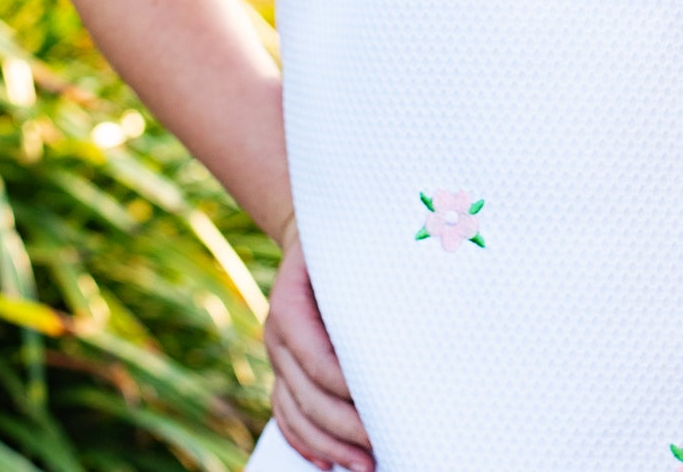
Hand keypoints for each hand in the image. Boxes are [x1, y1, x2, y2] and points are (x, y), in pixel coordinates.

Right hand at [265, 215, 374, 471]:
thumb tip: (406, 321)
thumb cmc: (342, 242)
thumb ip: (365, 285)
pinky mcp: (283, 367)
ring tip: (363, 465)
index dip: (348, 392)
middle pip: (308, 396)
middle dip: (344, 429)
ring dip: (328, 445)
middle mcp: (277, 336)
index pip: (318, 361)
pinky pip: (286, 412)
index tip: (384, 410)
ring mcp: (277, 354)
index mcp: (289, 306)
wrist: (308, 233)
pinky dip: (305, 441)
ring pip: (295, 412)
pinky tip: (327, 462)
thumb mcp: (348, 253)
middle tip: (381, 449)